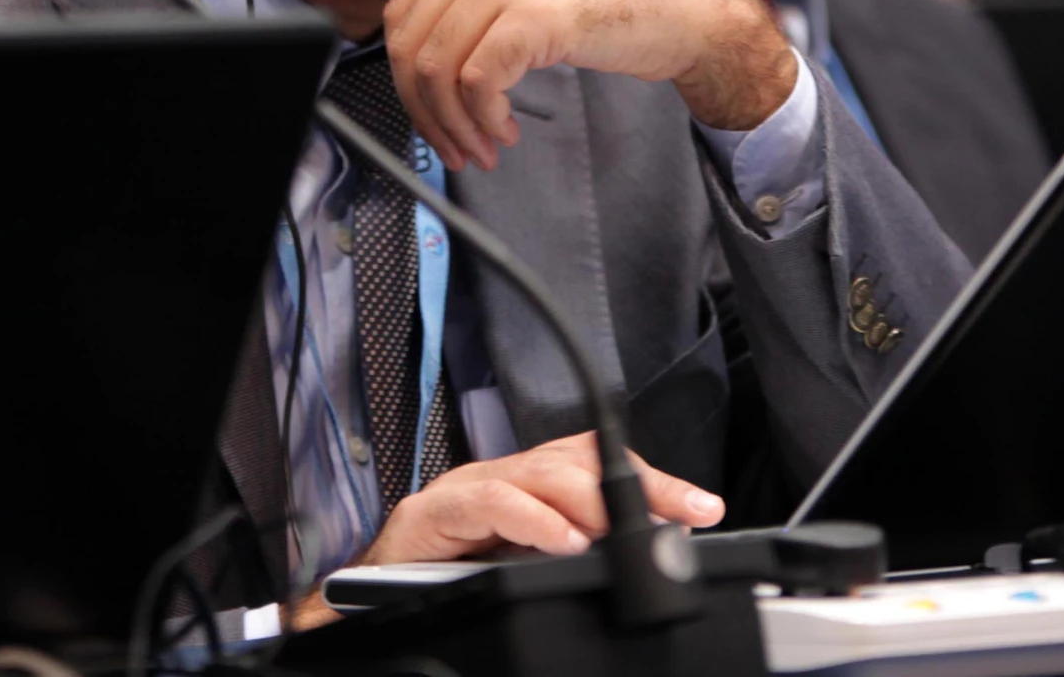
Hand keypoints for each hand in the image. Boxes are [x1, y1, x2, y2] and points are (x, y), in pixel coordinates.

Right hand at [285, 433, 721, 631]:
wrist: (360, 603)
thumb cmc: (446, 583)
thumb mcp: (527, 569)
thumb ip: (574, 558)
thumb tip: (643, 562)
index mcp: (530, 488)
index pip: (599, 465)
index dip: (654, 480)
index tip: (704, 508)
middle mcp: (502, 478)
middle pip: (577, 461)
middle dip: (638, 485)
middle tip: (683, 513)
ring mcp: (467, 490)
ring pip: (539, 473)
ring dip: (589, 500)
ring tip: (626, 530)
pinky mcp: (432, 514)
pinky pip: (489, 504)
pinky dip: (531, 520)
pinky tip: (563, 540)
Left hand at [382, 0, 795, 170]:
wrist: (674, 3)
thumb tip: (422, 53)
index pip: (401, 15)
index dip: (405, 78)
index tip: (428, 115)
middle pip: (410, 46)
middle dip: (423, 111)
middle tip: (450, 145)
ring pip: (437, 70)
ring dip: (454, 124)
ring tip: (482, 146)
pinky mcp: (530, 17)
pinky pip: (477, 83)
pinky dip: (484, 119)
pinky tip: (506, 131)